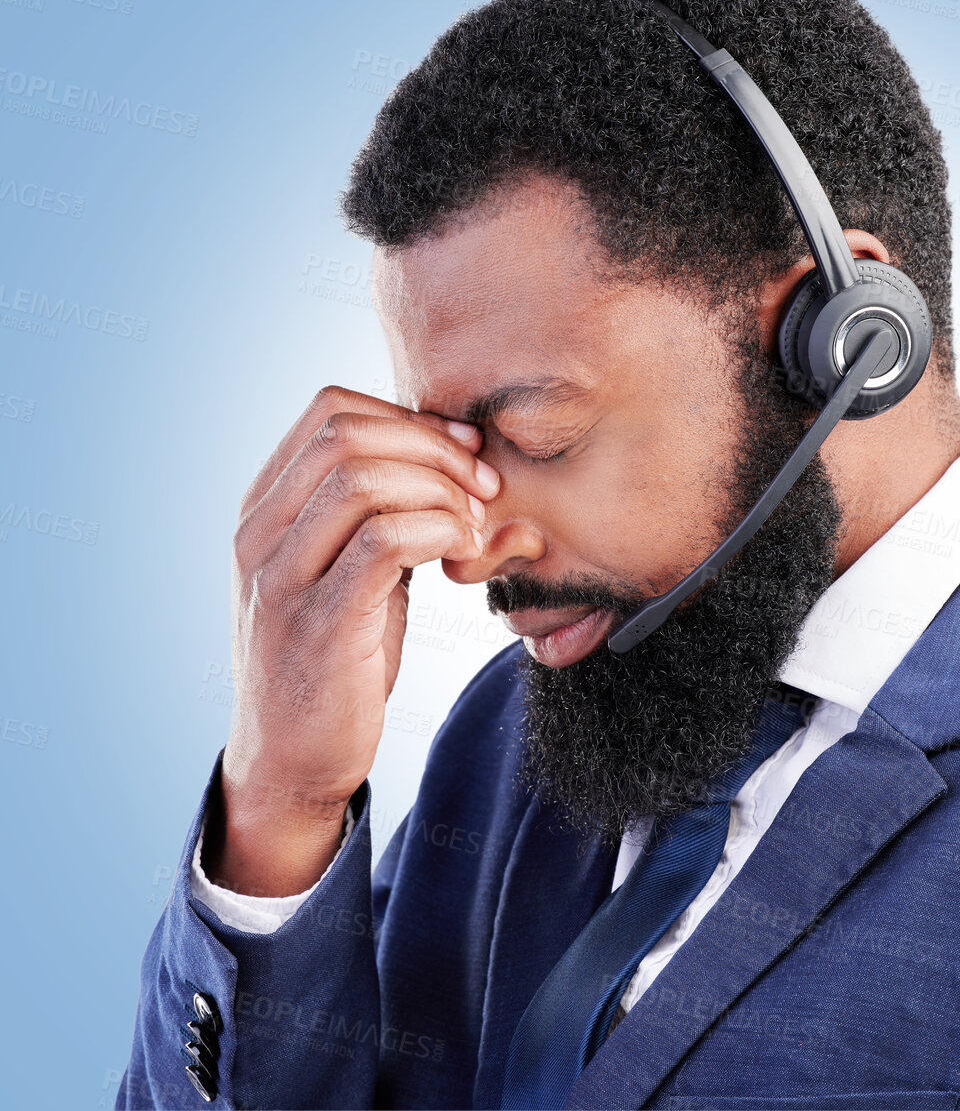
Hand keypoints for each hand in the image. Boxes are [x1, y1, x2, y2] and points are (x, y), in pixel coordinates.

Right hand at [206, 386, 499, 895]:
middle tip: (485, 484)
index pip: (330, 411)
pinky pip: (383, 541)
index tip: (466, 448)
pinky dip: (439, 531)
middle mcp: (258, 535)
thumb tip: (472, 464)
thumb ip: (389, 516)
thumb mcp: (354, 572)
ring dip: (441, 490)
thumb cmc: (335, 661)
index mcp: (263, 510)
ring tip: (475, 526)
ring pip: (363, 479)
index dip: (410, 416)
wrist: (292, 763)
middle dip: (434, 446)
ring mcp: (280, 579)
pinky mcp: (318, 625)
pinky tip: (464, 553)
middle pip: (347, 433)